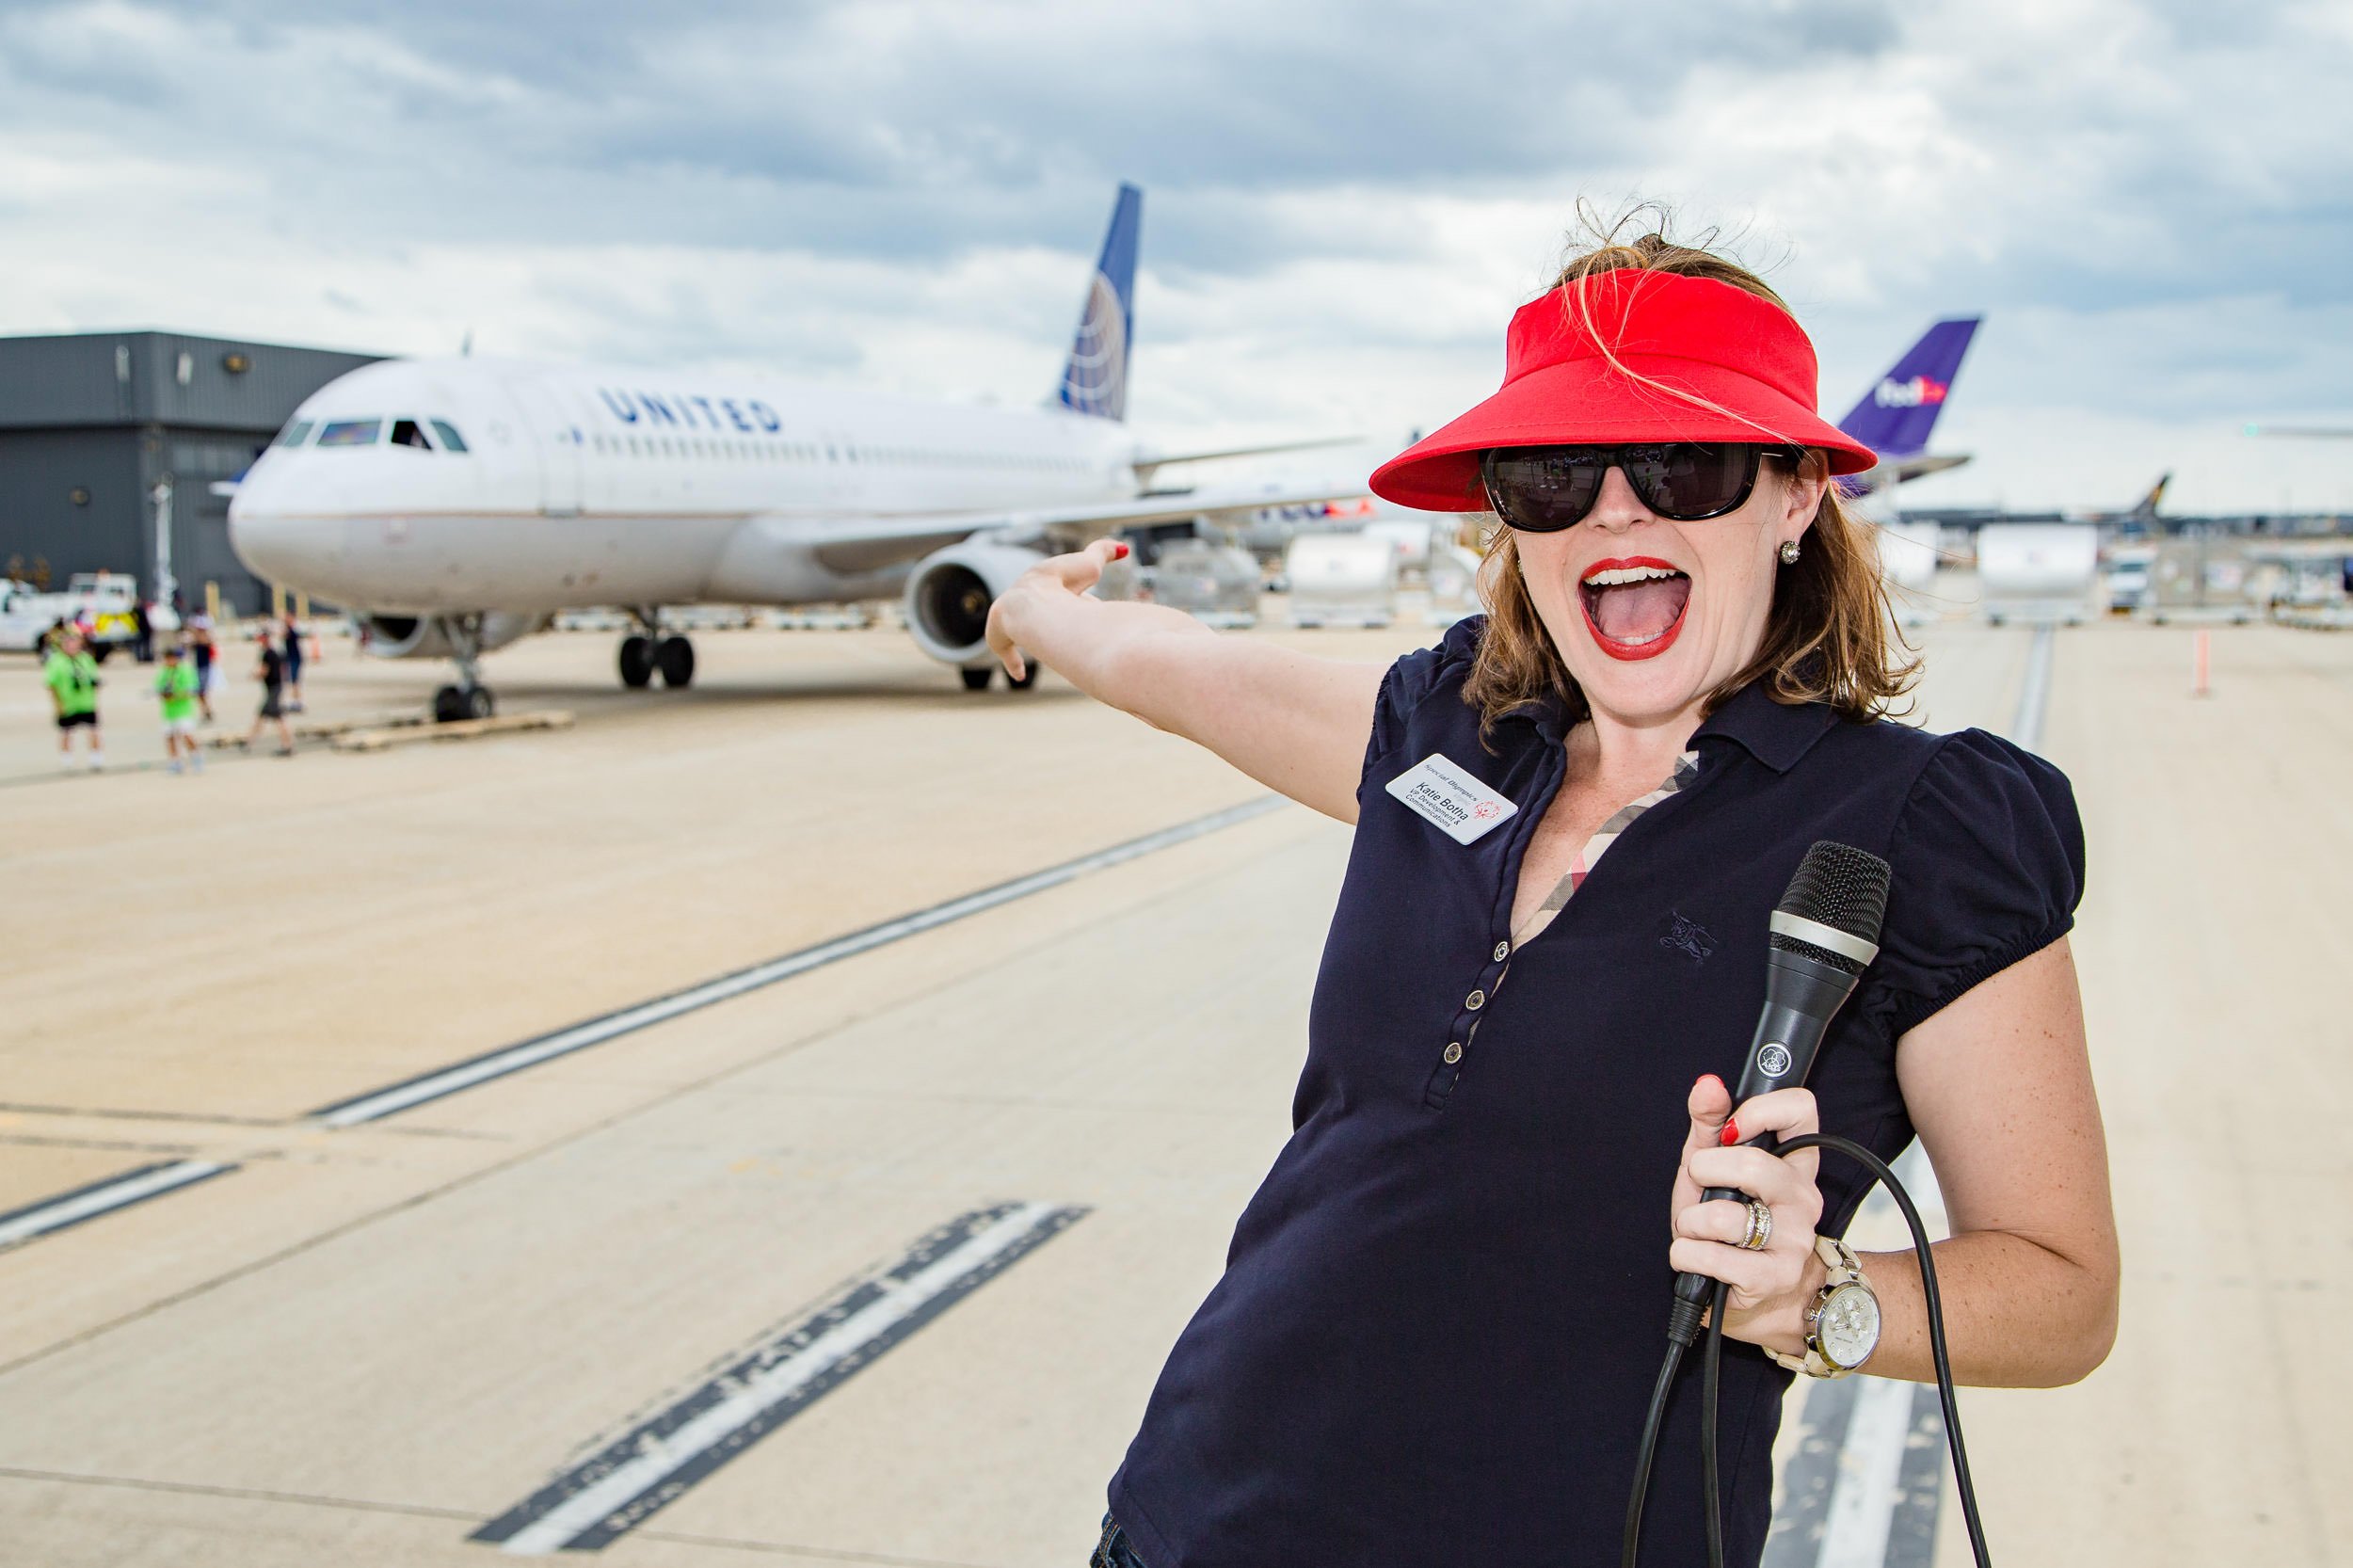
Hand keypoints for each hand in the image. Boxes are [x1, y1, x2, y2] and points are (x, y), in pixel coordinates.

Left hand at [983, 538, 1127, 681]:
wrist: (1034, 603)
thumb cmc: (1064, 584)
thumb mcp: (1090, 567)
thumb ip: (1103, 553)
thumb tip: (1123, 547)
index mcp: (1041, 580)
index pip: (1049, 587)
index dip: (1061, 598)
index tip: (1072, 612)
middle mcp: (1024, 596)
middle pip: (1034, 609)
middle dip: (1043, 619)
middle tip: (1057, 636)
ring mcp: (1008, 614)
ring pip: (1015, 629)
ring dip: (1027, 638)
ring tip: (1044, 653)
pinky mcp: (997, 632)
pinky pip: (1001, 647)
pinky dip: (1010, 660)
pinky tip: (1019, 675)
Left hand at [1669, 1074, 1827, 1352]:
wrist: (1753, 1296)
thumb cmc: (1729, 1222)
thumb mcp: (1712, 1168)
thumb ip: (1709, 1124)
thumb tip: (1708, 1084)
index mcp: (1796, 1163)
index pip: (1801, 1110)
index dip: (1761, 1109)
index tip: (1730, 1130)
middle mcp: (1804, 1198)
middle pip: (1755, 1165)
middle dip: (1705, 1173)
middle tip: (1699, 1186)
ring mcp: (1794, 1240)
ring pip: (1723, 1217)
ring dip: (1690, 1223)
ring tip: (1697, 1231)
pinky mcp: (1773, 1277)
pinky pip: (1710, 1256)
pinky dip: (1686, 1255)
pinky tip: (1697, 1258)